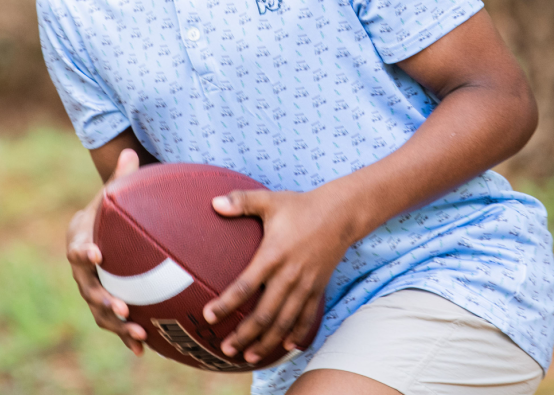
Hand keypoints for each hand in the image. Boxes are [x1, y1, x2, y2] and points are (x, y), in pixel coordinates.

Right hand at [66, 149, 146, 355]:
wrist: (103, 231)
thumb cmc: (110, 210)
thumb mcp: (113, 193)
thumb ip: (122, 177)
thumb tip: (130, 152)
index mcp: (80, 240)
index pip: (77, 248)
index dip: (85, 252)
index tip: (97, 253)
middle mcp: (82, 271)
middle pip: (88, 288)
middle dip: (103, 299)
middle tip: (121, 306)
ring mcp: (93, 289)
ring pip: (100, 311)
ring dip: (116, 324)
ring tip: (136, 331)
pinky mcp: (107, 304)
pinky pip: (114, 324)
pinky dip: (126, 337)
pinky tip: (143, 349)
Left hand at [203, 186, 352, 364]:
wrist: (340, 213)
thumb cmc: (300, 206)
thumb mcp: (269, 200)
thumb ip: (241, 201)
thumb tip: (213, 202)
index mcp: (273, 254)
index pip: (246, 285)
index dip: (226, 303)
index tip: (209, 316)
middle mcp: (289, 274)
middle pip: (264, 313)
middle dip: (244, 334)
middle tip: (226, 349)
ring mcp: (306, 284)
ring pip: (284, 322)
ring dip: (267, 342)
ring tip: (249, 357)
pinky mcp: (318, 288)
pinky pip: (306, 317)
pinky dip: (296, 334)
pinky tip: (285, 347)